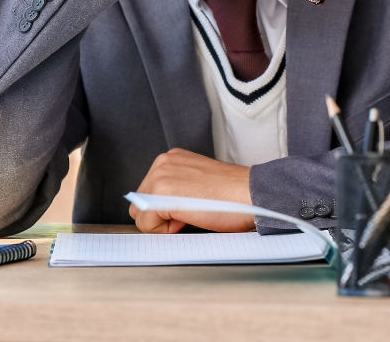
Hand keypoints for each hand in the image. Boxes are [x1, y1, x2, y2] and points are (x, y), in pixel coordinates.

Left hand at [129, 148, 254, 233]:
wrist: (250, 194)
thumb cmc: (232, 195)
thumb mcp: (197, 183)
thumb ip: (176, 188)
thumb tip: (158, 211)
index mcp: (171, 159)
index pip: (148, 192)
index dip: (166, 209)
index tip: (189, 207)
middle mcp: (162, 163)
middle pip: (139, 203)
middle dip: (161, 216)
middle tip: (190, 213)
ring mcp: (160, 176)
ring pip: (140, 215)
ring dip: (162, 223)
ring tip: (189, 215)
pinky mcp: (161, 192)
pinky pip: (145, 223)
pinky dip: (163, 230)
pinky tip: (187, 219)